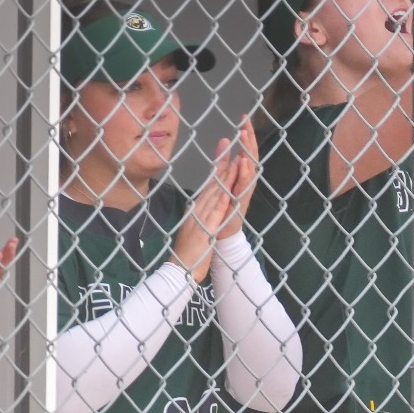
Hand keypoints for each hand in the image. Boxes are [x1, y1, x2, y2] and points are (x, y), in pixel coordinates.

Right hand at [170, 139, 240, 280]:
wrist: (180, 272)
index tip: (225, 147)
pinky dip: (221, 199)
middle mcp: (197, 210)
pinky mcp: (204, 230)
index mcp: (197, 210)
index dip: (218, 165)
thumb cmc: (189, 254)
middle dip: (222, 162)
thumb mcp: (197, 230)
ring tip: (234, 157)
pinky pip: (214, 212)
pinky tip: (227, 190)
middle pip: (212, 183)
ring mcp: (200, 219)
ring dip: (224, 175)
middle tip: (228, 141)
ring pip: (215, 193)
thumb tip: (205, 206)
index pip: (210, 184)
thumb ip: (201, 217)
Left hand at [218, 117, 260, 237]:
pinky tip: (243, 161)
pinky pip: (244, 185)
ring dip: (247, 151)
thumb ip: (223, 160)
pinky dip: (244, 173)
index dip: (246, 134)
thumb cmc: (225, 205)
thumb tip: (224, 139)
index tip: (244, 117)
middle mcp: (247, 180)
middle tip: (246, 121)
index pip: (246, 149)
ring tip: (245, 135)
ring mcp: (246, 190)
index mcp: (243, 173)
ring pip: (249, 167)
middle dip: (249, 138)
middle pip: (250, 154)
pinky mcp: (242, 200)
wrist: (223, 231)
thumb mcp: (222, 178)